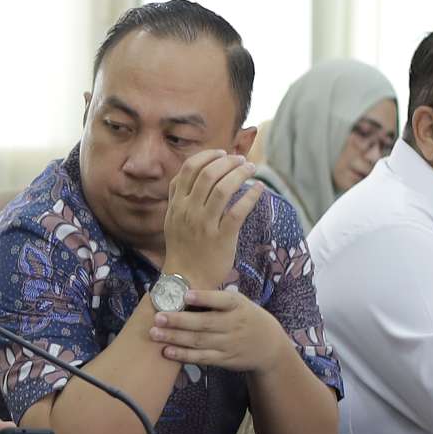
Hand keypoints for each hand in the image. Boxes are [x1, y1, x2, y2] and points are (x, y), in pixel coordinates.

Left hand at [148, 288, 291, 373]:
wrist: (270, 347)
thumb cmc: (246, 317)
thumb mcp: (240, 303)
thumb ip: (216, 298)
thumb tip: (182, 288)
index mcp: (238, 306)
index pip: (222, 300)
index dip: (204, 298)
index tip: (186, 294)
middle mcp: (234, 324)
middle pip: (204, 323)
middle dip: (179, 320)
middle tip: (158, 317)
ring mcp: (228, 343)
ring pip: (199, 341)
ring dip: (175, 337)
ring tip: (154, 333)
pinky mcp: (224, 359)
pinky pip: (201, 357)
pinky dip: (183, 355)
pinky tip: (167, 351)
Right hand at [162, 150, 265, 288]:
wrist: (186, 279)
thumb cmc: (183, 248)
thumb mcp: (173, 220)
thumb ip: (180, 197)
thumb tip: (196, 173)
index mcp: (176, 204)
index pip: (188, 169)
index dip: (207, 156)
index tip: (222, 153)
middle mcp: (188, 211)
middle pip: (208, 174)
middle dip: (228, 162)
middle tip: (241, 160)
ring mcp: (204, 224)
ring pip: (224, 188)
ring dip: (240, 174)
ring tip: (251, 169)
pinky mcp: (222, 237)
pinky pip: (239, 210)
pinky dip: (251, 195)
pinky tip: (259, 189)